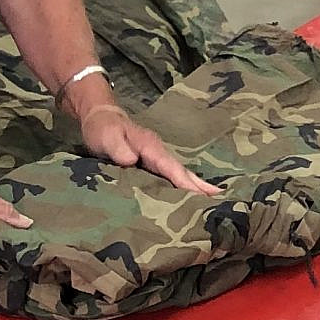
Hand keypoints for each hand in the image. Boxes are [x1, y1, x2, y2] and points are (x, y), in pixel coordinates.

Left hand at [76, 102, 218, 195]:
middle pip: (182, 171)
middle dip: (199, 185)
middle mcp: (158, 153)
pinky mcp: (151, 164)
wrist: (100, 117)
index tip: (202, 195)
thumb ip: (119, 148)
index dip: (185, 182)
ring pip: (179, 174)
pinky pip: (170, 176)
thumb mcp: (107, 137)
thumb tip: (132, 160)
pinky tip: (188, 195)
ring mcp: (156, 158)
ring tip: (211, 202)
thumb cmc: (103, 128)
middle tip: (219, 200)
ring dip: (195, 187)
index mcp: (151, 148)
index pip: (171, 168)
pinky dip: (183, 185)